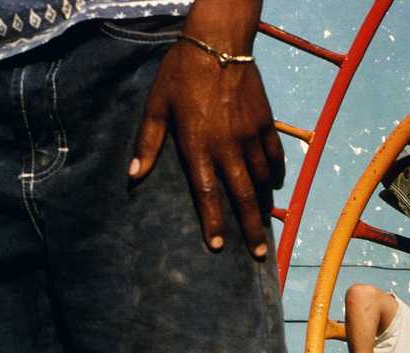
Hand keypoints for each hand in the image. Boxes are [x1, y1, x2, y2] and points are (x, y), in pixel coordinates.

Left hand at [129, 31, 284, 258]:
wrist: (218, 42)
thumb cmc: (181, 73)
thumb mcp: (157, 106)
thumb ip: (148, 142)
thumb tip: (134, 175)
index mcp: (198, 146)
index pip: (207, 193)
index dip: (213, 222)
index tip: (217, 245)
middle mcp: (227, 146)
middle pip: (243, 196)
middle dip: (251, 228)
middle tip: (258, 253)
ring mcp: (249, 135)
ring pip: (261, 179)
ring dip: (264, 205)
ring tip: (266, 225)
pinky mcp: (264, 122)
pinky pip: (274, 155)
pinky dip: (276, 173)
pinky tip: (275, 185)